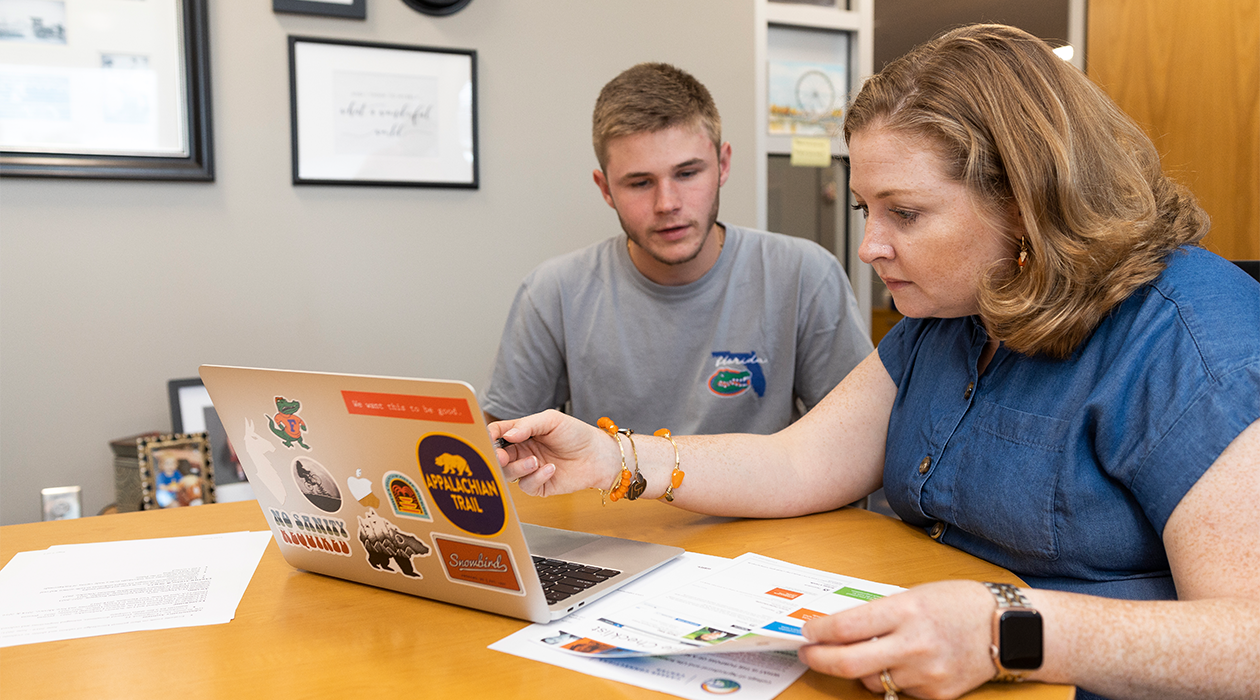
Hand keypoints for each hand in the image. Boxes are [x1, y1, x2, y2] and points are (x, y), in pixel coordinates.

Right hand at [489, 410, 618, 496]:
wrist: (598, 455)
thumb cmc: (576, 434)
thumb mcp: (552, 420)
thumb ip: (528, 425)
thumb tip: (508, 435)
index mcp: (521, 434)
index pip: (497, 435)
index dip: (489, 437)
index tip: (489, 440)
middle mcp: (522, 452)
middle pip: (498, 458)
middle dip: (497, 458)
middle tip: (503, 457)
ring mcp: (529, 470)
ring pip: (509, 474)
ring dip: (518, 468)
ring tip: (535, 461)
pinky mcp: (540, 486)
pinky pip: (527, 486)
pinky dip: (536, 478)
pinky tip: (551, 469)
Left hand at [798, 580, 996, 699]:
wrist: (1009, 629)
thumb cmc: (960, 603)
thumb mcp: (916, 595)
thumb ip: (881, 614)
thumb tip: (840, 628)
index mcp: (907, 611)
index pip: (847, 627)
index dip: (818, 632)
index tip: (807, 631)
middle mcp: (913, 644)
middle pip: (848, 663)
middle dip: (819, 659)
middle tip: (807, 653)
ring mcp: (925, 674)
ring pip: (871, 681)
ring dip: (858, 670)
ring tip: (860, 655)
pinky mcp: (937, 695)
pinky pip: (899, 691)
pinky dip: (891, 679)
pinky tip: (899, 664)